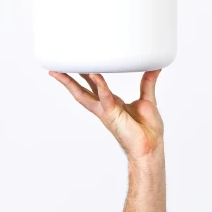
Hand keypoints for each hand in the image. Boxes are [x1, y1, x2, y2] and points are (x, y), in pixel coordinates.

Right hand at [49, 70, 163, 160]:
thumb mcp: (147, 99)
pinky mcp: (112, 114)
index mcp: (111, 102)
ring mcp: (106, 111)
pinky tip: (94, 74)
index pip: (93, 86)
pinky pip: (104, 97)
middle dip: (67, 80)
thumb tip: (154, 67)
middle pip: (81, 90)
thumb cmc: (148, 130)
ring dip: (71, 83)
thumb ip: (148, 83)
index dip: (84, 75)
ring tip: (61, 72)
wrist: (151, 147)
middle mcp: (104, 107)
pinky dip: (100, 85)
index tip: (76, 64)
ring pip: (84, 94)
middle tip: (56, 67)